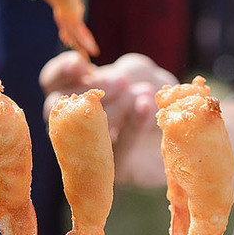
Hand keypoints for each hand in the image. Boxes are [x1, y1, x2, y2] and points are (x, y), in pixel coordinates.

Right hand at [39, 50, 168, 184]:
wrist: (182, 132)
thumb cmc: (156, 96)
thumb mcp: (143, 73)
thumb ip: (129, 69)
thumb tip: (122, 80)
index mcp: (75, 93)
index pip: (51, 81)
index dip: (61, 71)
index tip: (80, 64)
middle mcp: (74, 122)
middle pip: (60, 105)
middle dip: (91, 88)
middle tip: (121, 81)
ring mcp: (91, 148)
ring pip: (86, 128)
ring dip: (116, 106)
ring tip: (144, 92)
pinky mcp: (115, 170)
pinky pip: (119, 149)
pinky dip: (133, 124)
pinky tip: (145, 106)